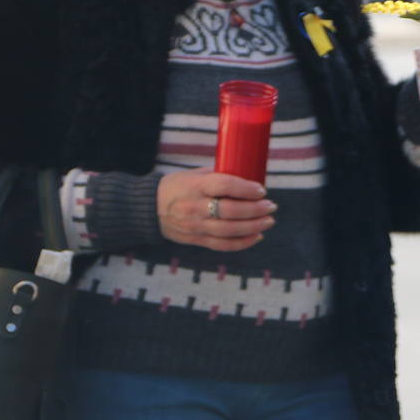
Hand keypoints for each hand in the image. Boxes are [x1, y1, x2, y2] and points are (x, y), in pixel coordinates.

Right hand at [157, 170, 275, 251]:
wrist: (148, 209)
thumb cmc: (177, 186)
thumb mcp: (194, 175)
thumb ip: (218, 176)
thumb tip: (249, 175)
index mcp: (194, 186)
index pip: (223, 186)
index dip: (245, 189)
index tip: (261, 190)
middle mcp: (194, 207)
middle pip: (229, 211)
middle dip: (255, 210)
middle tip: (271, 206)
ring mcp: (195, 226)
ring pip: (228, 231)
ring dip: (253, 227)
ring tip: (269, 221)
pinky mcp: (196, 240)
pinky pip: (222, 245)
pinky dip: (242, 243)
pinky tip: (257, 236)